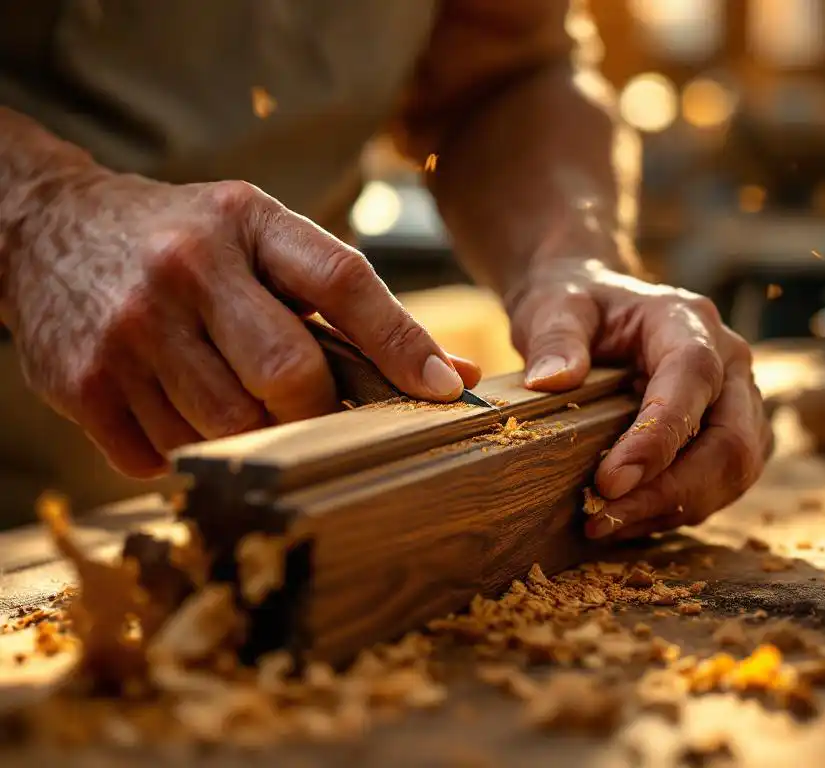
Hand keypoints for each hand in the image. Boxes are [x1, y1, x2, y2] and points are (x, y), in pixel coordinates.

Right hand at [1, 173, 479, 477]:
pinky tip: (178, 407)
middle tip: (308, 402)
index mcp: (243, 221)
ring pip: (228, 430)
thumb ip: (353, 303)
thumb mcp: (263, 240)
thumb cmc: (186, 241)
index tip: (446, 390)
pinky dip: (189, 449)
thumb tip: (454, 374)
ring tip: (233, 396)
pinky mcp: (83, 384)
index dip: (401, 342)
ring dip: (249, 433)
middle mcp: (183, 269)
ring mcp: (129, 330)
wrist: (49, 229)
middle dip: (315, 407)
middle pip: (288, 376)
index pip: (342, 282)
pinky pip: (166, 457)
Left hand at [507, 261, 770, 539]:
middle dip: (672, 491)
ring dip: (673, 508)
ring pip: (736, 470)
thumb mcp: (553, 307)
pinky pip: (723, 483)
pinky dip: (677, 508)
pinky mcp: (733, 433)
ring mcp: (739, 399)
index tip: (609, 481)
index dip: (659, 436)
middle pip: (732, 440)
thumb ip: (554, 338)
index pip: (693, 378)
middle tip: (603, 517)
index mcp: (688, 320)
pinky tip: (626, 519)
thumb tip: (550, 381)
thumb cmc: (578, 305)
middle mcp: (729, 359)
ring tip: (606, 524)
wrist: (596, 307)